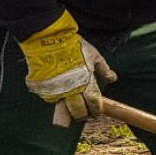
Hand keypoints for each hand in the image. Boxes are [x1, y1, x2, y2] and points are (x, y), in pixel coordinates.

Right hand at [18, 11, 116, 126]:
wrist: (48, 39)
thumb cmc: (74, 46)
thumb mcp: (94, 55)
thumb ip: (103, 69)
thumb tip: (112, 79)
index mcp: (86, 84)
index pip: (94, 104)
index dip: (96, 110)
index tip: (96, 112)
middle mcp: (71, 91)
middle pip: (79, 112)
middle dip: (83, 115)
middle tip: (84, 114)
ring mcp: (56, 91)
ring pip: (63, 111)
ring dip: (68, 115)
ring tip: (70, 114)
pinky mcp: (43, 89)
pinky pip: (50, 100)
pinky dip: (55, 101)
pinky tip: (58, 98)